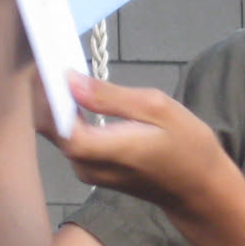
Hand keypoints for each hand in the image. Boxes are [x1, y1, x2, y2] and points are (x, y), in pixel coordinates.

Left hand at [56, 72, 236, 223]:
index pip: (52, 119)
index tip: (45, 58)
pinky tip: (77, 94)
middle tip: (53, 56)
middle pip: (48, 126)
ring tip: (64, 69)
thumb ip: (110, 97)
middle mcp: (84, 165)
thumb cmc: (187, 147)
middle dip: (46, 92)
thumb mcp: (157, 109)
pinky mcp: (91, 170)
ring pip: (56, 132)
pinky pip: (70, 138)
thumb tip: (70, 80)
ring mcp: (86, 171)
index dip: (43, 89)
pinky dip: (68, 115)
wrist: (201, 189)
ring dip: (56, 102)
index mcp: (100, 149)